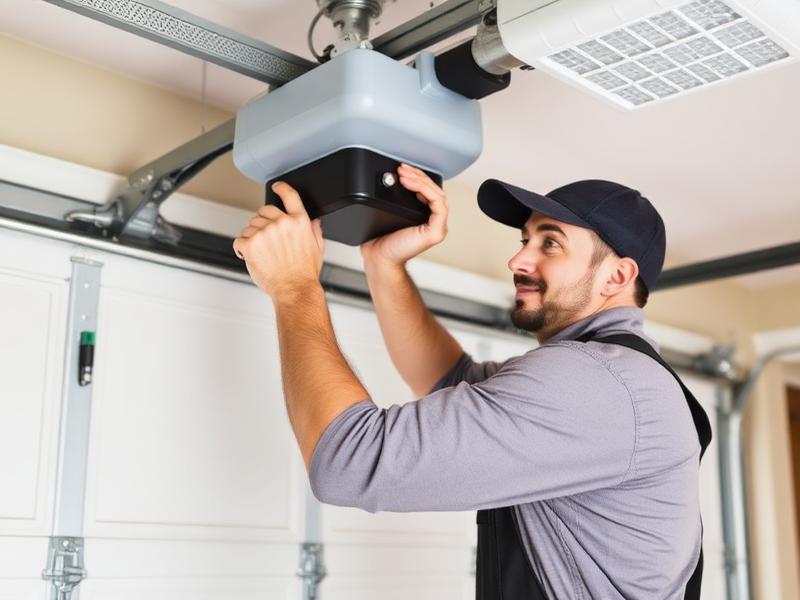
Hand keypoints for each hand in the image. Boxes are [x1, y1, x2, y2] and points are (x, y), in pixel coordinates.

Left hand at [233, 182, 324, 299]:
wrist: (294, 289)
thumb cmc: (304, 273)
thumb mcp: (317, 248)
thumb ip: (314, 231)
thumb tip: (314, 222)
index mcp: (299, 222)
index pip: (290, 196)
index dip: (281, 188)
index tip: (277, 186)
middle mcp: (282, 223)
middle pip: (264, 211)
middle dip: (262, 223)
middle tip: (266, 239)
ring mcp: (265, 232)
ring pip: (250, 226)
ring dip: (252, 237)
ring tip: (261, 252)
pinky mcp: (250, 244)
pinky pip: (240, 240)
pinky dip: (242, 249)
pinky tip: (250, 256)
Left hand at [360, 163, 447, 266]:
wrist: (381, 257)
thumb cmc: (384, 240)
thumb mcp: (391, 212)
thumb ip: (399, 198)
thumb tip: (396, 178)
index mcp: (427, 218)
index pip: (431, 191)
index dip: (419, 177)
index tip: (403, 170)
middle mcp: (434, 222)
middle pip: (436, 190)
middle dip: (419, 175)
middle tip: (403, 168)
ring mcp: (438, 227)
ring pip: (438, 195)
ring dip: (421, 181)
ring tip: (405, 174)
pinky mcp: (435, 232)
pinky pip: (438, 205)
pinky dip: (426, 191)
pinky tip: (411, 185)